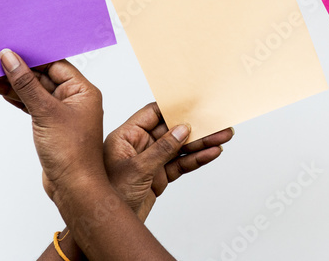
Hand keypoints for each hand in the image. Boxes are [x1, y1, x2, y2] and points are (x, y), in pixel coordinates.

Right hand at [0, 50, 105, 198]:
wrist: (73, 188)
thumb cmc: (70, 152)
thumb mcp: (45, 112)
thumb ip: (26, 84)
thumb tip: (10, 58)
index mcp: (83, 90)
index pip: (56, 64)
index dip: (33, 55)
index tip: (11, 48)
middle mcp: (75, 99)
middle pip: (43, 76)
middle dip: (19, 69)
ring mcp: (62, 113)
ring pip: (35, 92)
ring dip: (14, 84)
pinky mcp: (51, 126)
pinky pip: (32, 106)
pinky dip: (17, 99)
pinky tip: (1, 91)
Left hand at [103, 103, 233, 220]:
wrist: (105, 227)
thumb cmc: (108, 197)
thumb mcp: (136, 170)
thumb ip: (162, 149)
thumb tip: (182, 129)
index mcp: (126, 136)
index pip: (153, 113)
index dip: (174, 106)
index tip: (194, 102)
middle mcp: (139, 146)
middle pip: (172, 130)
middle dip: (196, 127)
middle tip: (217, 122)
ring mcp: (150, 161)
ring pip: (180, 148)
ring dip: (202, 143)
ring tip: (223, 137)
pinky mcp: (159, 177)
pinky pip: (180, 164)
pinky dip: (196, 159)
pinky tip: (211, 153)